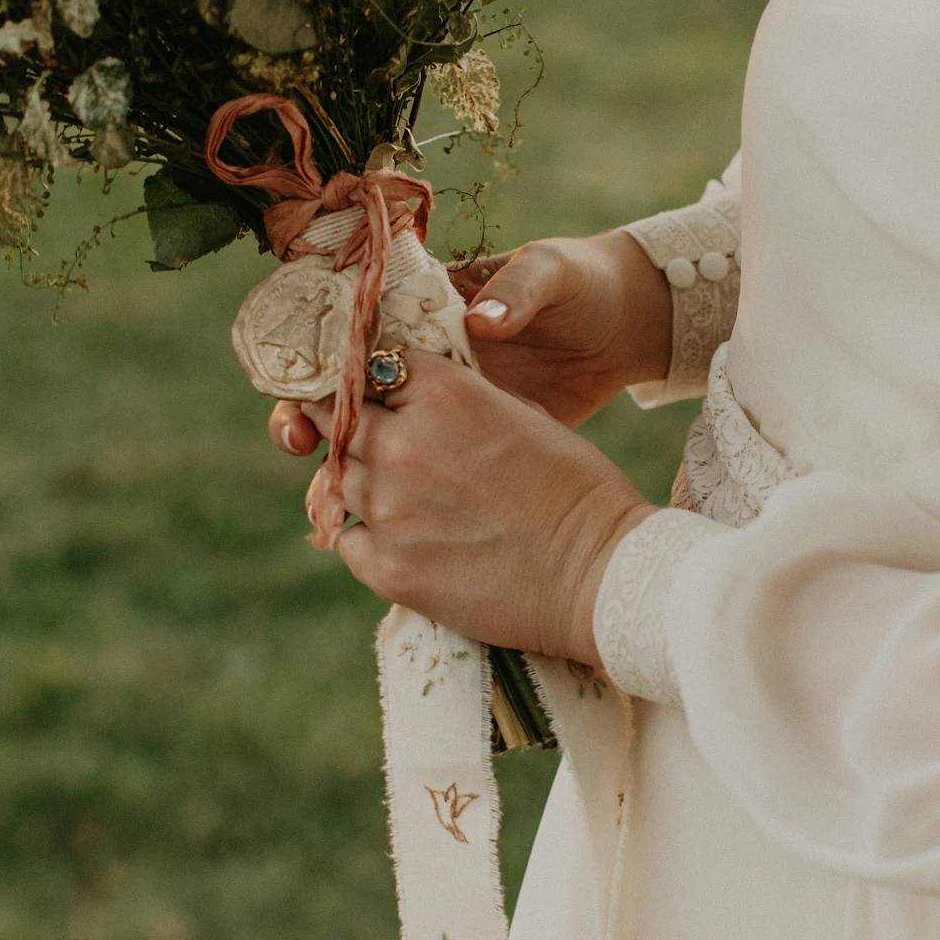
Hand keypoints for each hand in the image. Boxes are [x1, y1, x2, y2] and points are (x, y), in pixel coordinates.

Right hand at [266, 231, 668, 455]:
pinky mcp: (470, 441)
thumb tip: (481, 320)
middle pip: (347, 391)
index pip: (356, 332)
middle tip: (297, 432)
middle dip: (311, 412)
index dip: (322, 355)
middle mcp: (423, 360)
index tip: (304, 375)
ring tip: (324, 481)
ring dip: (339, 459)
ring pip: (370, 438)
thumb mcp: (554, 277)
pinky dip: (387, 492)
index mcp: (428, 308)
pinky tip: (368, 512)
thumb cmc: (583, 288)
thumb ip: (517, 290)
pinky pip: (417, 470)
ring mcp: (442, 406)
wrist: (626, 329)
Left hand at [331, 352, 654, 663]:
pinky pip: (348, 539)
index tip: (378, 393)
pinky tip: (407, 540)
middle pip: (338, 418)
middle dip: (349, 424)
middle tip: (369, 441)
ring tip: (406, 497)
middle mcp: (401, 443)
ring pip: (338, 479)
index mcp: (441, 393)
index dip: (376, 379)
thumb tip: (416, 399)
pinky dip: (369, 538)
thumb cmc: (576, 488)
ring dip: (363, 481)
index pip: (373, 365)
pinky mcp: (385, 566)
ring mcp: (387, 508)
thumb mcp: (521, 412)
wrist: (600, 574)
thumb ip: (458, 398)